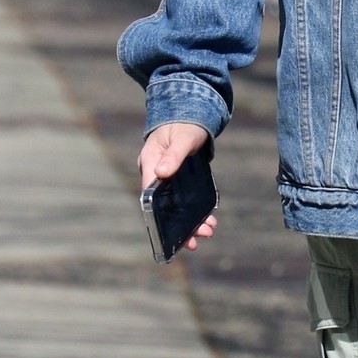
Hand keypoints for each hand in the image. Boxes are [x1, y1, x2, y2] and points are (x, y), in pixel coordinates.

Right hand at [138, 122, 215, 247]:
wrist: (190, 116)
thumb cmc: (184, 126)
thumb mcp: (183, 138)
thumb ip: (174, 155)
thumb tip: (162, 173)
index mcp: (149, 163)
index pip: (149, 194)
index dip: (158, 214)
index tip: (169, 232)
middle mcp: (155, 174)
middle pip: (163, 207)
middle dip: (179, 225)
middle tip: (195, 240)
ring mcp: (166, 179)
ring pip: (175, 207)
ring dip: (190, 222)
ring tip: (208, 232)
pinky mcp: (178, 181)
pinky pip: (184, 201)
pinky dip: (195, 212)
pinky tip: (207, 221)